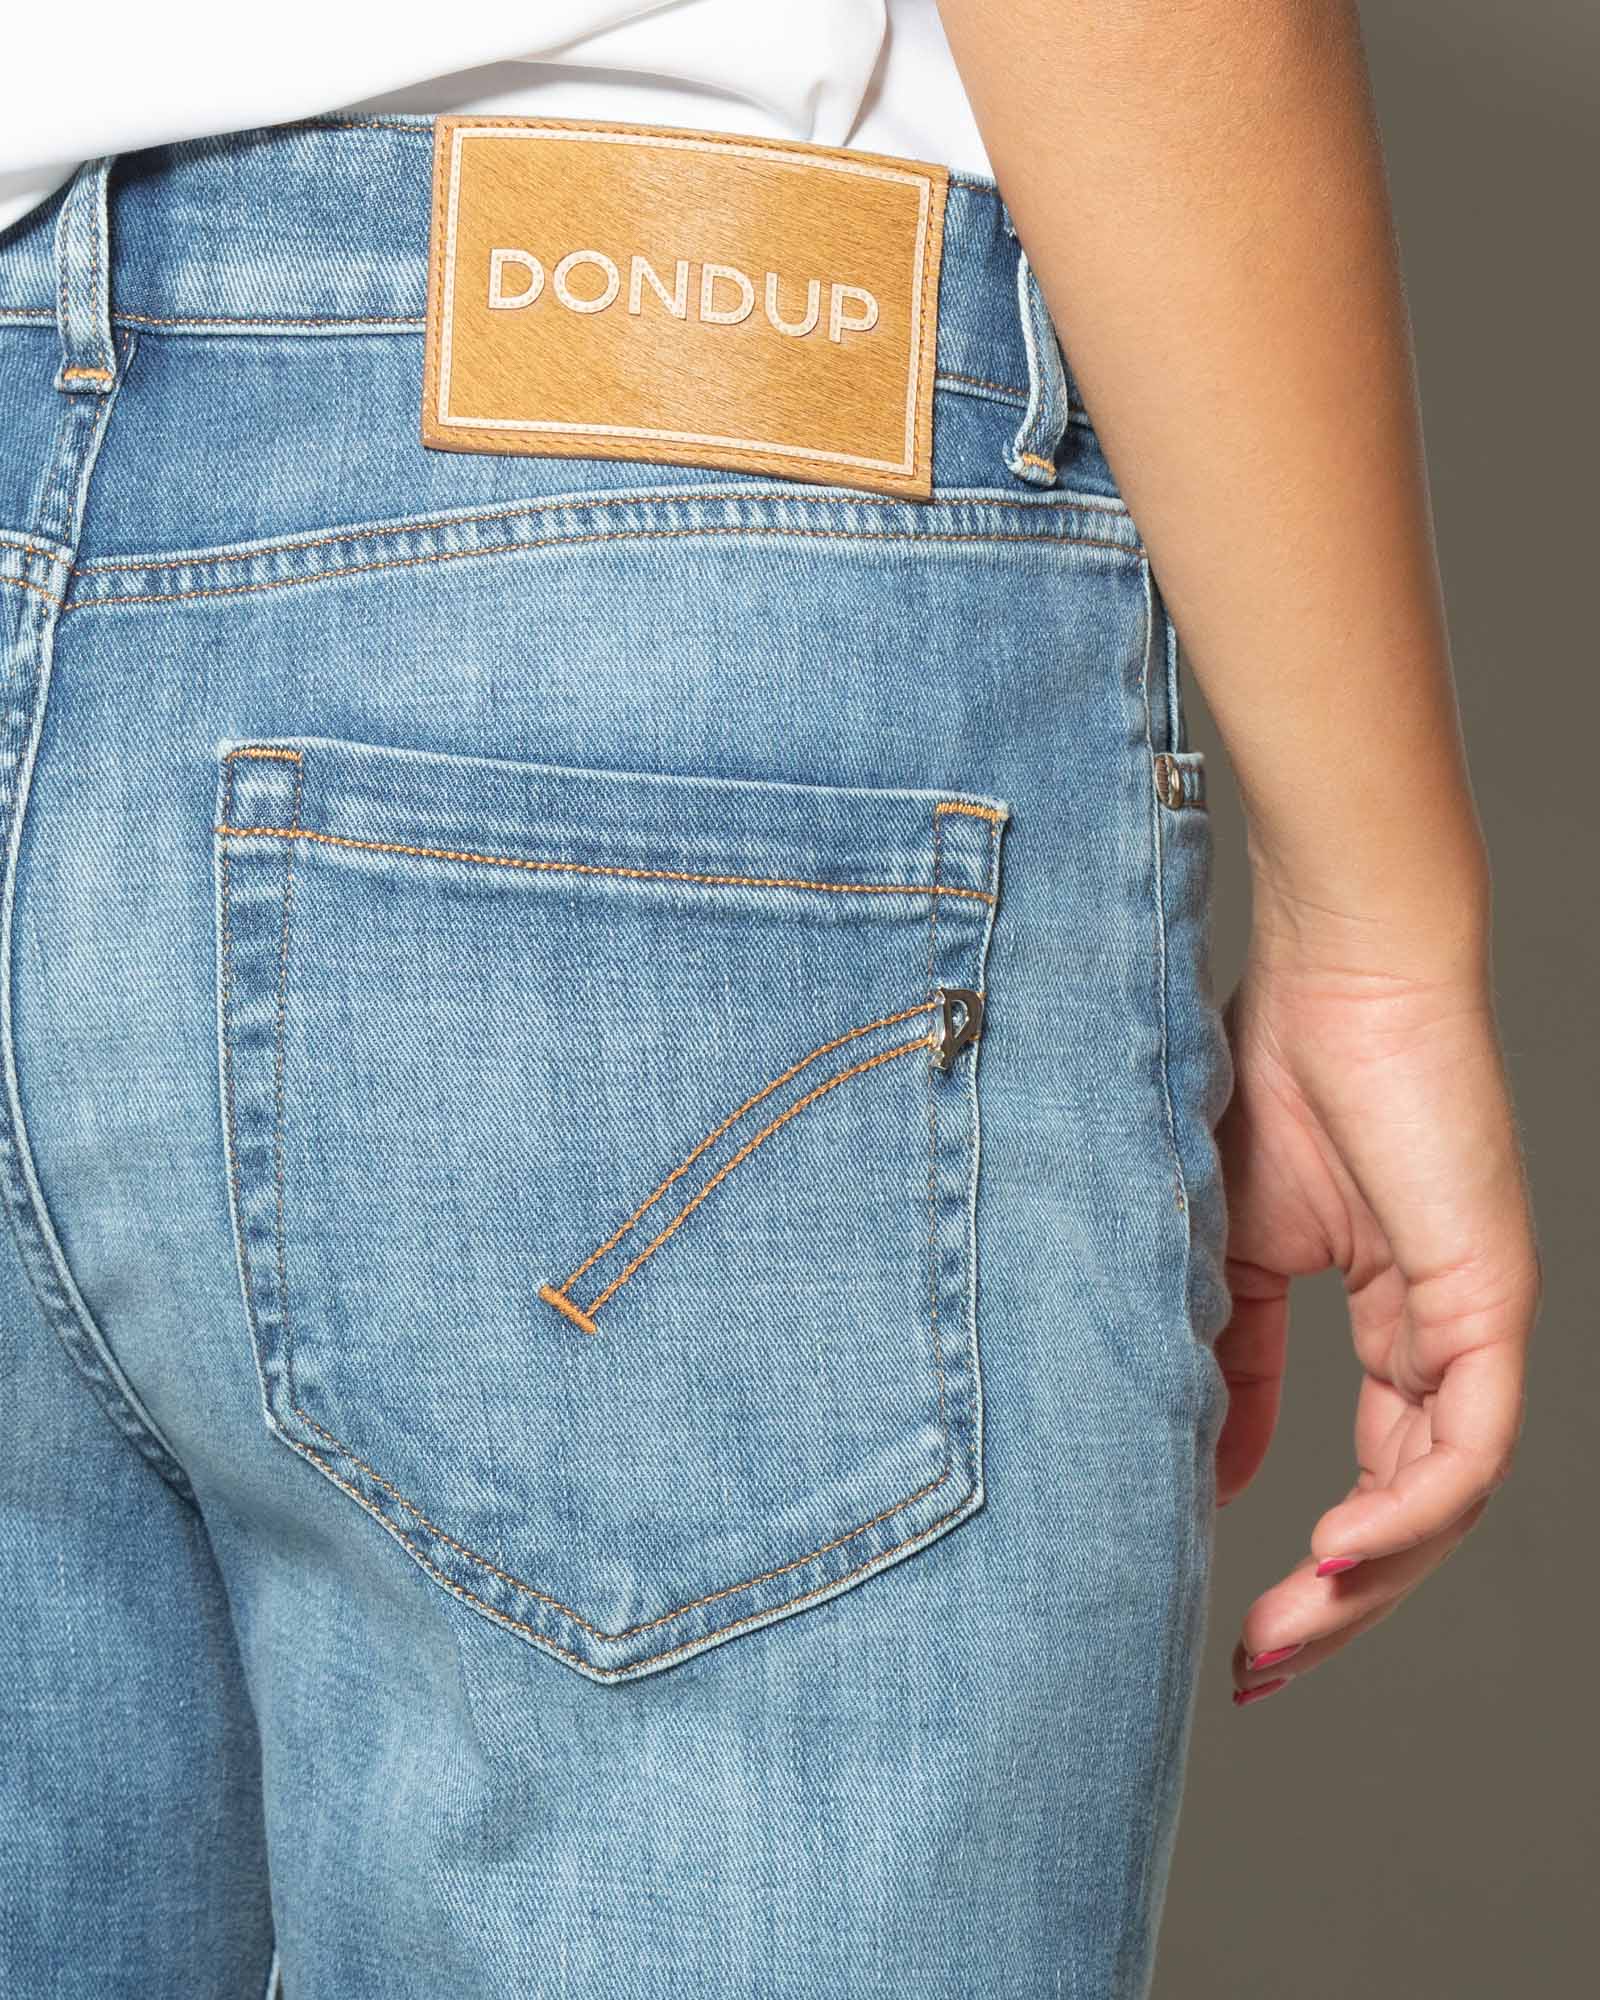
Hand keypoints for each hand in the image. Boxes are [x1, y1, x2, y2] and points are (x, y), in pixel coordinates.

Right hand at [1213, 905, 1537, 1705]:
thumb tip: (1219, 1473)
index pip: (1376, 1474)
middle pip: (1418, 1513)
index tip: (1243, 1637)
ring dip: (1371, 1582)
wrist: (1331, 976)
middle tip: (1264, 1674)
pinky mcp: (1490, 1299)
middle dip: (1345, 1606)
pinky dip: (1407, 1510)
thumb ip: (1233, 1366)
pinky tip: (1334, 1556)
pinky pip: (1467, 1440)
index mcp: (1394, 1321)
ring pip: (1448, 1498)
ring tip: (1286, 1638)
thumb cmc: (1275, 1081)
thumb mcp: (1232, 1255)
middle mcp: (1449, 1337)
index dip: (1321, 1566)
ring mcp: (1477, 1321)